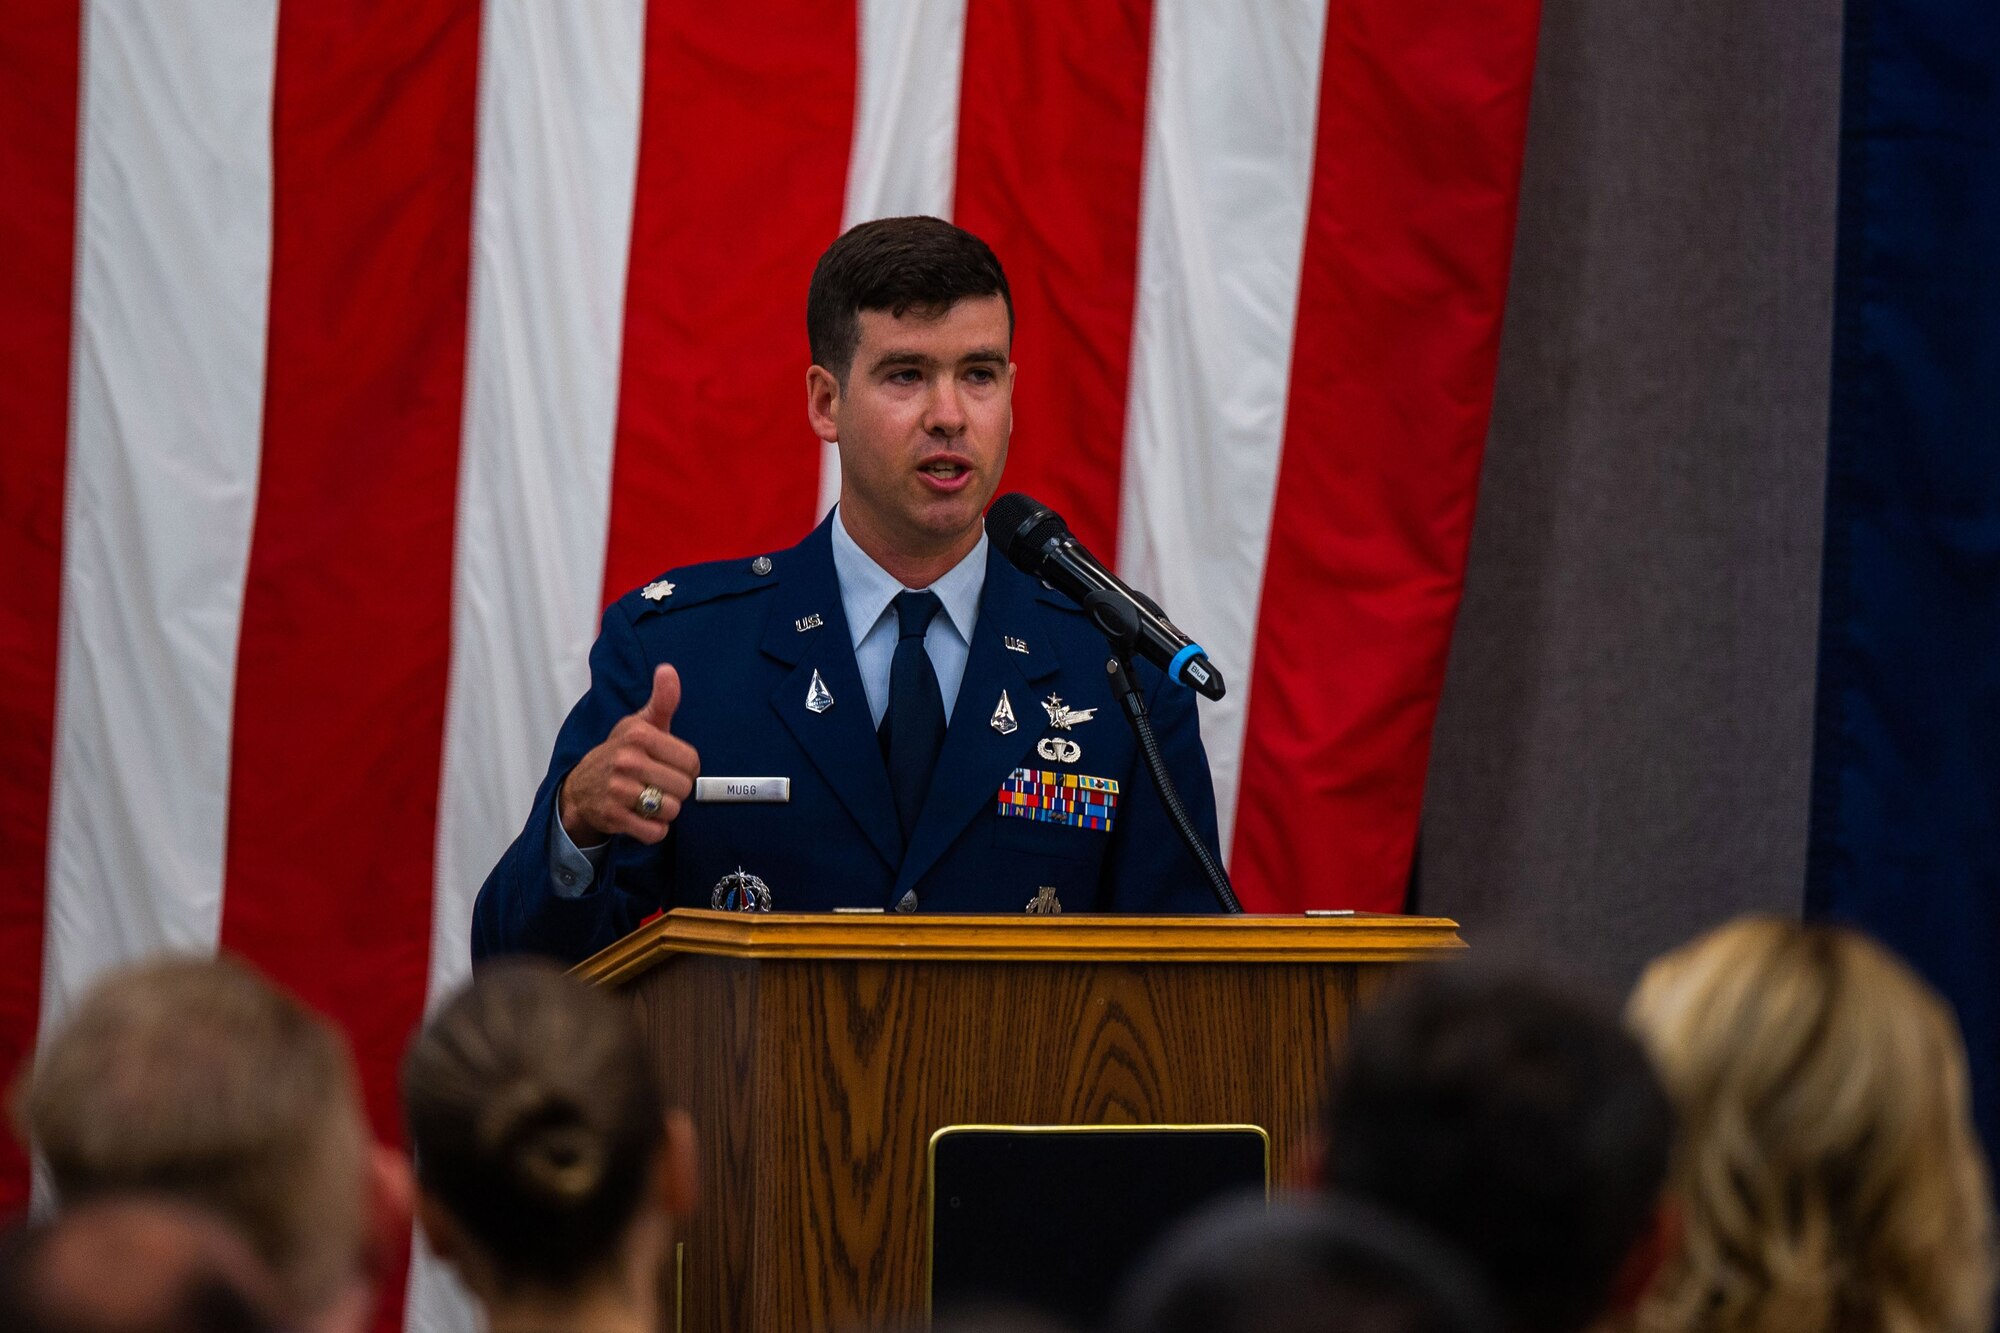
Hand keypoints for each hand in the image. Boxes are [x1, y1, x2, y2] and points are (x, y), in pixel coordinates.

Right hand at [559, 664, 699, 844]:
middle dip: (675, 790)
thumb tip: (668, 670)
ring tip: (648, 799)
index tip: (670, 766)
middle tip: (657, 784)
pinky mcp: (613, 817)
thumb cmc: (620, 753)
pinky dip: (653, 830)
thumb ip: (662, 700)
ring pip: (672, 810)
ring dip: (664, 811)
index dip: (686, 768)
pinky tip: (641, 817)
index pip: (692, 761)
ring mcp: (618, 790)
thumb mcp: (640, 724)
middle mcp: (627, 760)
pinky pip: (655, 832)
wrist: (580, 788)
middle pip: (684, 787)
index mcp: (638, 735)